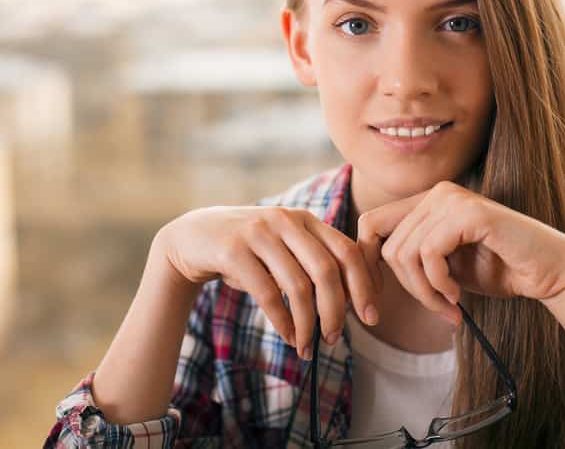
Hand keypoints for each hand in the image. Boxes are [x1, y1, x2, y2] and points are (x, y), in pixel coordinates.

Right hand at [157, 206, 379, 358]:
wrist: (193, 237)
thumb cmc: (249, 250)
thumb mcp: (284, 248)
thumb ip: (315, 264)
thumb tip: (354, 303)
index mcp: (305, 219)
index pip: (348, 251)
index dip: (364, 286)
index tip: (371, 317)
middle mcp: (286, 221)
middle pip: (327, 271)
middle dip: (336, 311)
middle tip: (334, 339)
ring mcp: (259, 233)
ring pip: (298, 286)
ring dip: (307, 324)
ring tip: (308, 346)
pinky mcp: (233, 250)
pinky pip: (267, 294)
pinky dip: (282, 322)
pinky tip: (288, 337)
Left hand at [356, 181, 564, 324]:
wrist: (552, 273)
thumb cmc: (501, 271)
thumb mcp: (443, 267)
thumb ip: (411, 259)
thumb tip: (363, 269)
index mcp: (427, 202)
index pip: (370, 225)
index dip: (368, 264)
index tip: (379, 299)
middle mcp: (437, 193)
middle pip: (385, 245)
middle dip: (405, 288)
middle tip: (436, 309)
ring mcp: (452, 199)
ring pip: (404, 252)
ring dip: (424, 291)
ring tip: (449, 305)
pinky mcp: (468, 213)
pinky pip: (427, 253)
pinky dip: (438, 283)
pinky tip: (458, 295)